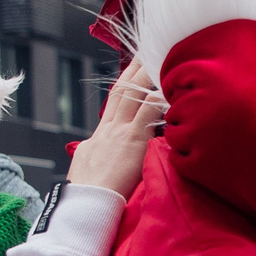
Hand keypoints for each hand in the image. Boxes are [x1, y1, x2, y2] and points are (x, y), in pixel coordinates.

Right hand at [65, 64, 163, 195]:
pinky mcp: (133, 141)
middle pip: (123, 89)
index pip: (114, 101)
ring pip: (134, 93)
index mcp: (100, 135)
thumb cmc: (87, 195)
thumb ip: (97, 155)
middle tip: (147, 50)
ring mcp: (121, 133)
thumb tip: (96, 152)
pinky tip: (171, 88)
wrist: (85, 204)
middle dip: (135, 68)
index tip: (134, 69)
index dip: (125, 83)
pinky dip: (160, 98)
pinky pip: (148, 112)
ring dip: (148, 74)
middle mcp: (109, 128)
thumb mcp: (89, 169)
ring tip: (162, 58)